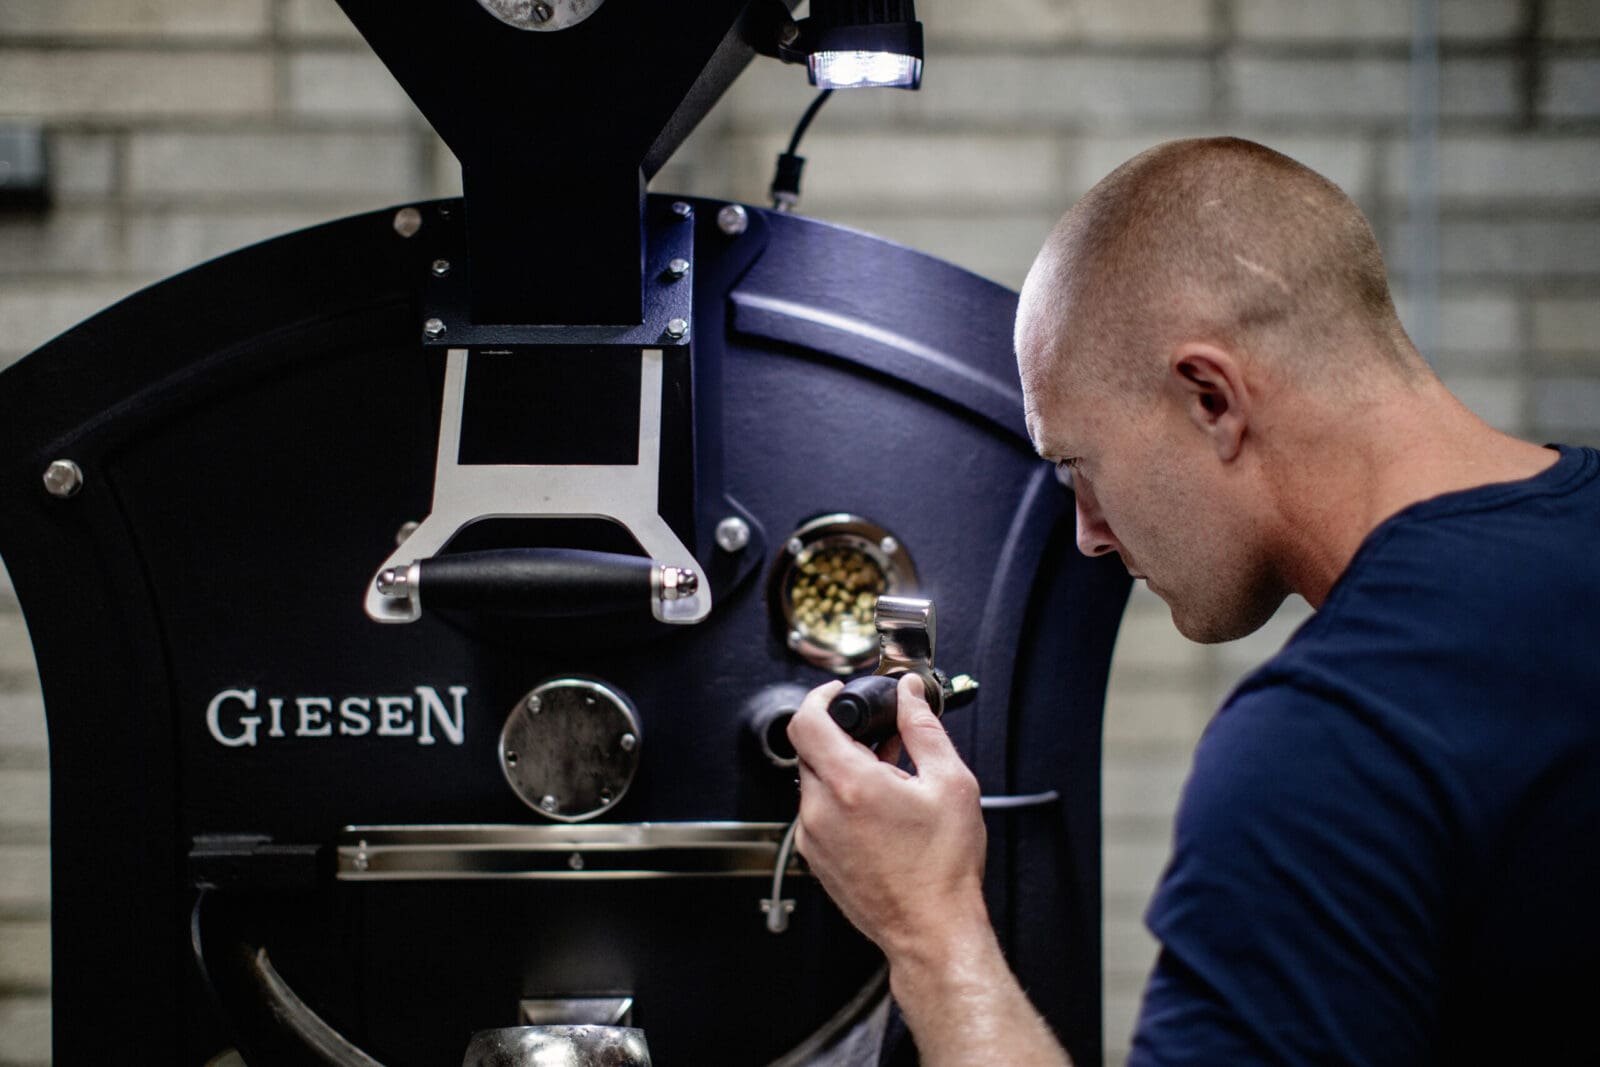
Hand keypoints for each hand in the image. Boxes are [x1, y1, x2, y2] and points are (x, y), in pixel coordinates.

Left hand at [786, 673, 988, 962]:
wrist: (931, 931)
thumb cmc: (943, 869)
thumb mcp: (950, 784)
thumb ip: (923, 728)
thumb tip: (909, 694)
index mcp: (850, 785)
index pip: (806, 720)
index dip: (820, 697)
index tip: (838, 693)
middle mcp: (821, 811)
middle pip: (811, 750)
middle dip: (844, 739)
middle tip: (881, 743)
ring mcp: (813, 839)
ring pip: (815, 783)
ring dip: (843, 773)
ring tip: (887, 784)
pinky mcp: (815, 859)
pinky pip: (817, 814)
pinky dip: (840, 802)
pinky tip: (876, 814)